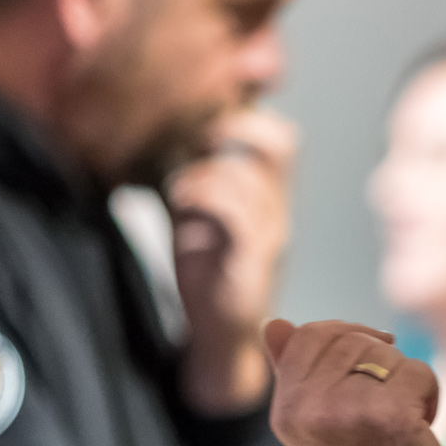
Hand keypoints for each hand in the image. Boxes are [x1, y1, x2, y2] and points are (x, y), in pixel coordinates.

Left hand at [169, 108, 297, 415]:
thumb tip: (163, 130)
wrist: (222, 332)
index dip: (244, 112)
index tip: (198, 120)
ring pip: (247, 176)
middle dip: (237, 126)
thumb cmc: (209, 270)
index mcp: (267, 192)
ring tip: (176, 189)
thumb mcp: (199, 209)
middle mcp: (278, 208)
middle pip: (281, 143)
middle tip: (198, 137)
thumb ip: (195, 170)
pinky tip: (180, 203)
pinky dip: (205, 198)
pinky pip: (238, 214)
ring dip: (202, 172)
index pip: (277, 134)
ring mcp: (271, 233)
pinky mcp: (254, 261)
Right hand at [265, 318, 445, 445]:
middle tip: (392, 402)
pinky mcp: (384, 417)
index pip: (306, 335)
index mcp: (285, 412)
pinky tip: (421, 428)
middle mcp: (304, 411)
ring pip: (385, 353)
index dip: (348, 333)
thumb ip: (301, 375)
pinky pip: (417, 372)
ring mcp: (341, 413)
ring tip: (403, 419)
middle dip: (383, 361)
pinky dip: (430, 395)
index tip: (376, 352)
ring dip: (407, 380)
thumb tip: (274, 326)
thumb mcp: (325, 423)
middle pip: (349, 339)